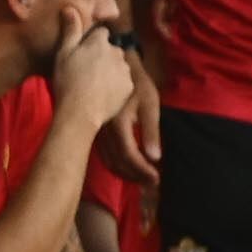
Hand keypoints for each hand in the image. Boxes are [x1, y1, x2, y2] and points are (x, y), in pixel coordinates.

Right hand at [52, 8, 133, 130]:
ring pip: (118, 65)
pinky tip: (103, 93)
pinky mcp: (130, 86)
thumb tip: (70, 7)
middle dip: (103, 55)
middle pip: (111, 49)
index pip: (101, 33)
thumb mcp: (63, 53)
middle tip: (87, 69)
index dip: (92, 41)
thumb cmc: (68, 80)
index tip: (83, 51)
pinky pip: (123, 81)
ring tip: (95, 83)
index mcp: (100, 42)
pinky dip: (116, 85)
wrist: (81, 111)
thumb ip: (70, 30)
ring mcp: (125, 70)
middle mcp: (117, 52)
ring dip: (110, 69)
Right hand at [102, 65, 161, 187]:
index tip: (157, 179)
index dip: (142, 170)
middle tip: (153, 183)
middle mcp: (103, 131)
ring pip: (108, 161)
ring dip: (126, 173)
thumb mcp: (150, 102)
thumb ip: (151, 130)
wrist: (113, 67)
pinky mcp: (94, 132)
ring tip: (144, 179)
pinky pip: (104, 155)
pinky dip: (117, 166)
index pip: (129, 155)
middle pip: (116, 162)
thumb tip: (155, 157)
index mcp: (118, 123)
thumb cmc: (136, 83)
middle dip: (135, 176)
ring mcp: (96, 132)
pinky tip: (130, 167)